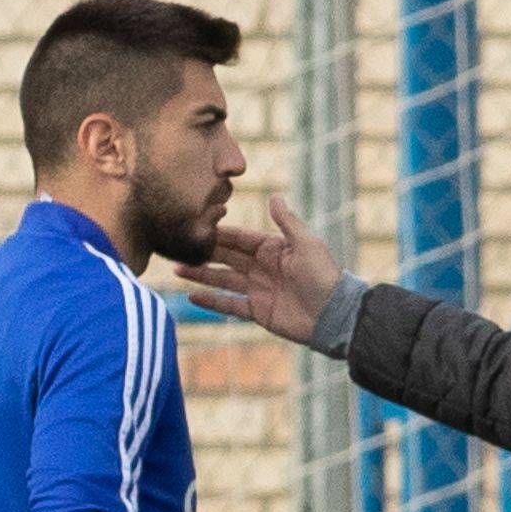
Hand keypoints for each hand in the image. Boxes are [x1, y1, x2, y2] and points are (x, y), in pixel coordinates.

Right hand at [172, 195, 340, 344]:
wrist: (333, 316)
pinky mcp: (257, 311)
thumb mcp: (307, 244)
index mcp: (272, 249)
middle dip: (203, 253)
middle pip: (226, 257)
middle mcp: (262, 267)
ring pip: (223, 279)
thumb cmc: (324, 276)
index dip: (219, 234)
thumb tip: (273, 195)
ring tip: (176, 270)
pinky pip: (229, 305)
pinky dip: (211, 301)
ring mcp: (258, 289)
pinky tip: (192, 295)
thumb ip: (287, 221)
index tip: (196, 227)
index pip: (239, 238)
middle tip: (177, 248)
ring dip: (200, 275)